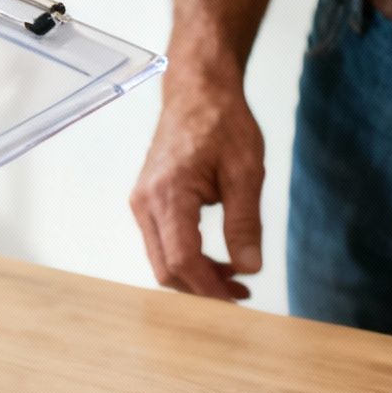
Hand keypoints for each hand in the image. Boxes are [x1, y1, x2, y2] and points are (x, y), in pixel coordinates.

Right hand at [129, 61, 265, 298]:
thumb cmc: (221, 122)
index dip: (209, 288)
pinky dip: (187, 260)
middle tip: (241, 295)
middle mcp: (145, 203)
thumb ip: (245, 222)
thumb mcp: (246, 171)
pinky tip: (218, 259)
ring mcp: (142, 204)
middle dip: (202, 289)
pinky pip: (162, 244)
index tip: (237, 301)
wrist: (197, 91)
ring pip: (162, 260)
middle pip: (166, 268)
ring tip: (235, 278)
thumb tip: (250, 268)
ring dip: (196, 276)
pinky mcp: (147, 203)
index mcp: (167, 194)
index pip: (182, 259)